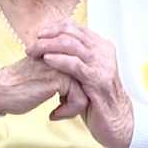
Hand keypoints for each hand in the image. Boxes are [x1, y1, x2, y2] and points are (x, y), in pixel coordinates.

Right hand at [0, 56, 87, 119]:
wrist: (0, 90)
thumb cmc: (18, 85)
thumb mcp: (44, 71)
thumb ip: (61, 69)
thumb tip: (81, 83)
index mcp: (58, 49)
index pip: (84, 69)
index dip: (79, 89)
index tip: (66, 101)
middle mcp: (62, 54)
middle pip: (88, 80)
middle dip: (80, 98)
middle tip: (65, 108)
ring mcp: (61, 65)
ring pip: (87, 90)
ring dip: (75, 106)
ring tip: (59, 111)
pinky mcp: (59, 78)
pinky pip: (79, 99)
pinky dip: (68, 111)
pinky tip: (53, 114)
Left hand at [27, 21, 133, 147]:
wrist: (116, 121)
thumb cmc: (96, 97)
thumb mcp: (84, 73)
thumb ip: (72, 57)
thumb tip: (46, 46)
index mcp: (99, 46)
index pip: (73, 27)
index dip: (52, 28)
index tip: (37, 35)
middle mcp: (102, 51)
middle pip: (69, 33)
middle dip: (46, 37)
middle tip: (30, 46)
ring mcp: (101, 65)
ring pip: (70, 45)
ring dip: (47, 46)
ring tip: (32, 52)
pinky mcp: (98, 80)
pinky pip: (75, 65)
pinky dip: (59, 60)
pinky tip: (46, 60)